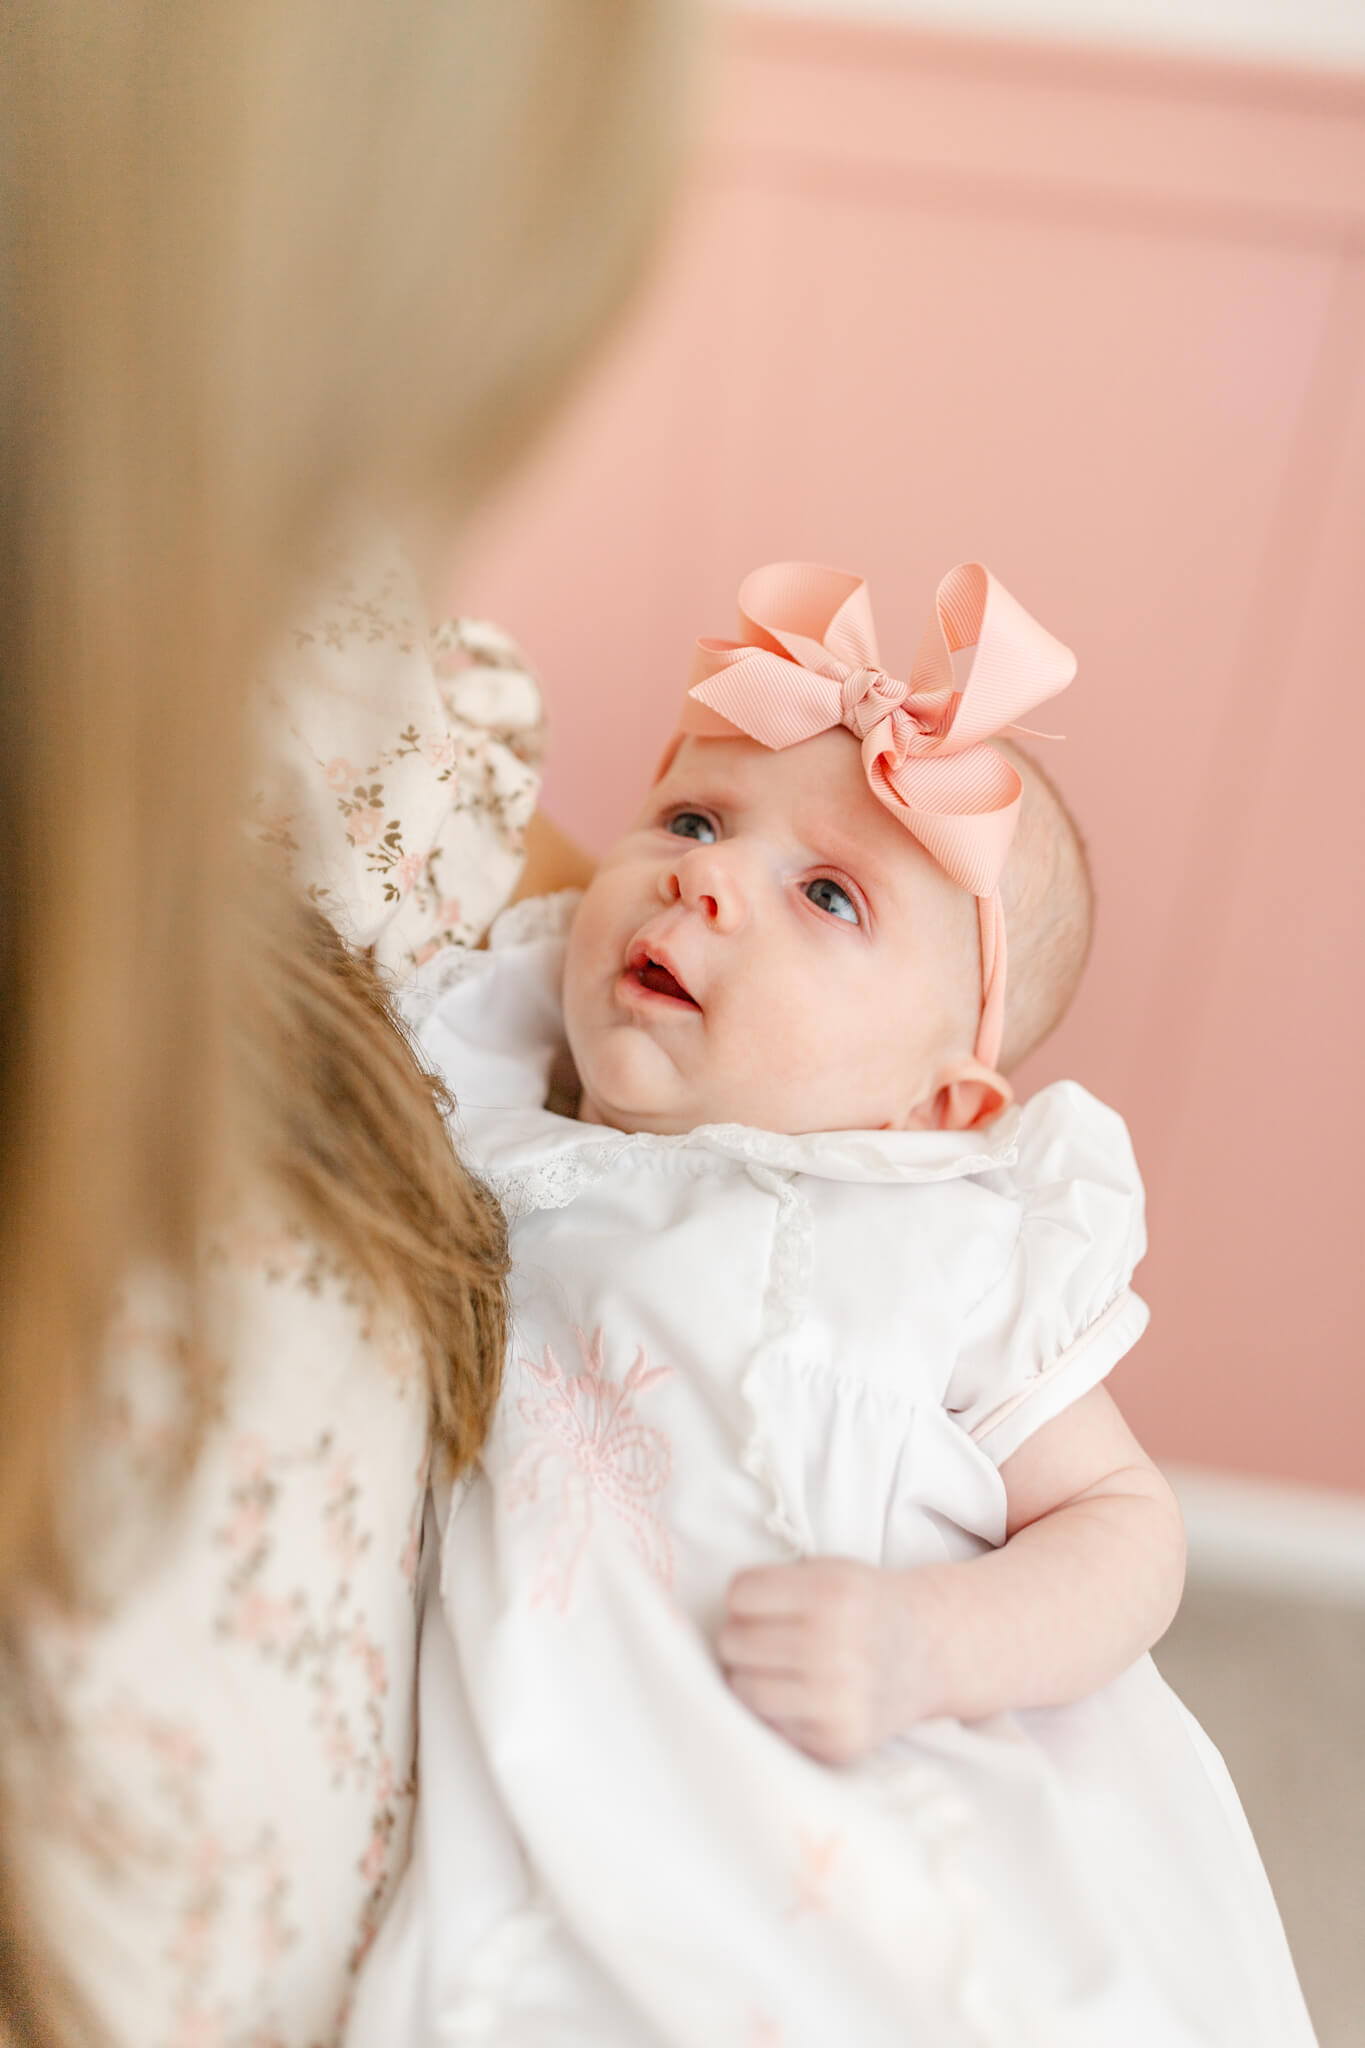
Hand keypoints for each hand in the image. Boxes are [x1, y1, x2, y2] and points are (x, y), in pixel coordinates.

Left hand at [716, 1557, 948, 1765]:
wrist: (928, 1651)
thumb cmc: (863, 1605)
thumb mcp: (828, 1570)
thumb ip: (774, 1586)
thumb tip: (703, 1626)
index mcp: (832, 1593)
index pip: (738, 1594)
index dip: (745, 1598)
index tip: (763, 1604)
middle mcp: (836, 1648)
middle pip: (734, 1642)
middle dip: (742, 1637)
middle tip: (768, 1638)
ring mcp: (837, 1701)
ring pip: (742, 1689)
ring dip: (748, 1677)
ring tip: (776, 1668)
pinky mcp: (837, 1742)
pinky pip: (769, 1726)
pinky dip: (772, 1711)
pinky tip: (796, 1696)